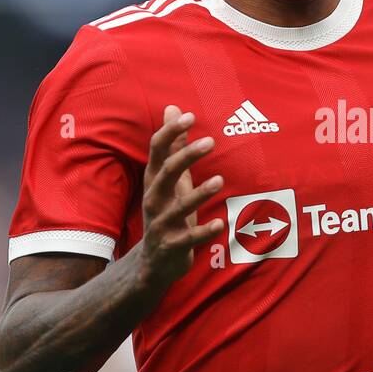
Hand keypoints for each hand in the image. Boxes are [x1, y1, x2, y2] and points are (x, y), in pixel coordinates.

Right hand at [139, 104, 225, 287]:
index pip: (157, 150)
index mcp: (155, 180)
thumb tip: (173, 108)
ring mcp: (162, 223)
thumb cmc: (167, 213)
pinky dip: (204, 231)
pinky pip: (189, 238)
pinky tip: (221, 224)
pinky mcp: (172, 245)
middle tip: (211, 141)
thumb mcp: (170, 180)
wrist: (152, 263)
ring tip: (220, 180)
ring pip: (179, 206)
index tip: (189, 116)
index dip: (170, 132)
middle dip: (187, 156)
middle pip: (167, 172)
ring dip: (199, 193)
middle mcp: (154, 198)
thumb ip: (174, 146)